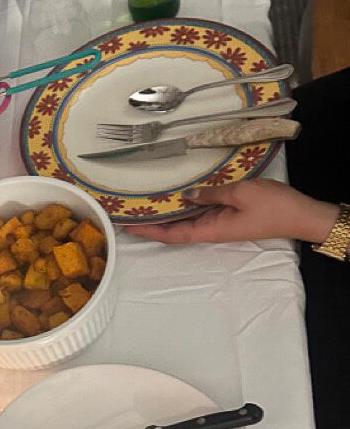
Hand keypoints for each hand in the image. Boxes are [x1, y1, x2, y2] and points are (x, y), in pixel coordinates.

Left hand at [126, 178, 339, 245]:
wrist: (301, 214)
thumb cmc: (273, 206)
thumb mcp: (240, 193)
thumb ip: (210, 194)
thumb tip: (185, 194)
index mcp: (211, 230)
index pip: (172, 235)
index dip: (149, 231)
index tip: (128, 226)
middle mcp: (211, 229)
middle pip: (174, 229)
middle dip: (151, 222)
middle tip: (129, 210)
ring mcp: (219, 222)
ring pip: (185, 220)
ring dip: (165, 213)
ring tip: (144, 201)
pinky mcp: (227, 214)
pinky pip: (199, 211)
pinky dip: (184, 205)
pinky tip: (174, 194)